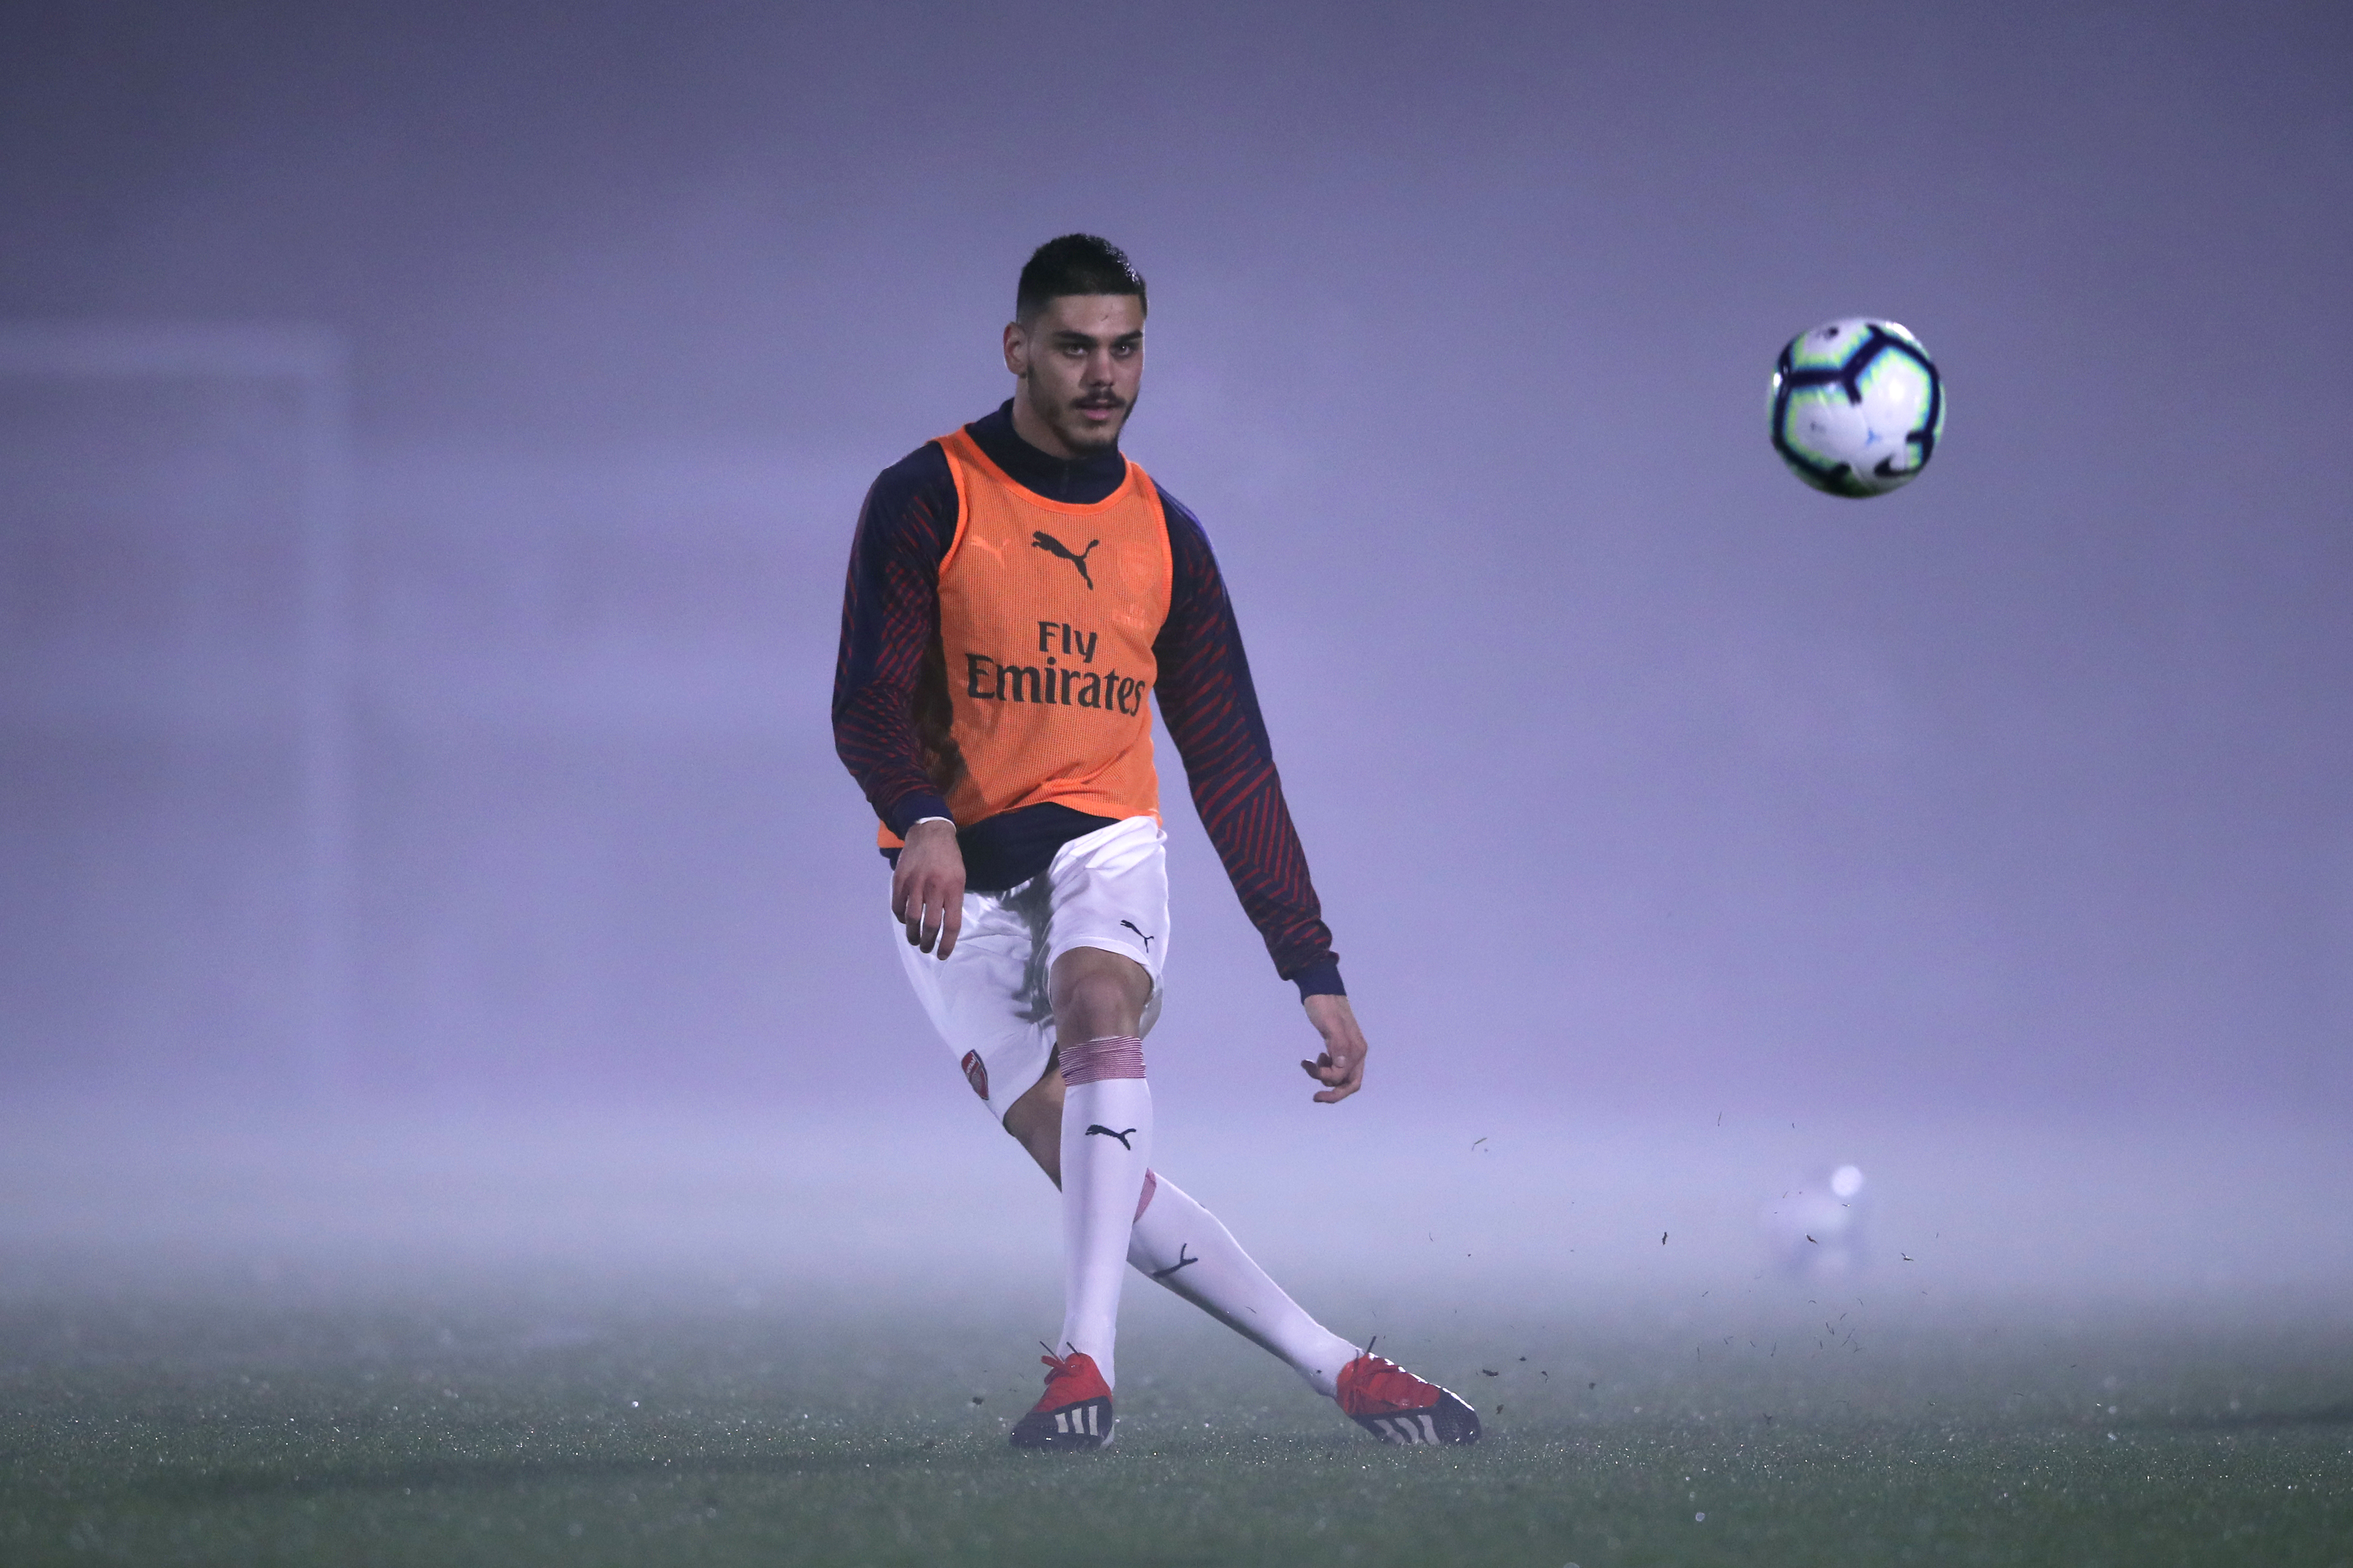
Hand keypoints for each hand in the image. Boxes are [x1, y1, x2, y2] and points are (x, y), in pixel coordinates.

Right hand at [891, 819, 964, 958]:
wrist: (930, 832)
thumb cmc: (949, 857)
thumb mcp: (959, 877)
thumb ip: (952, 900)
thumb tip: (945, 925)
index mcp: (953, 888)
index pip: (951, 924)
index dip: (947, 944)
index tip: (942, 955)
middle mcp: (934, 888)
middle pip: (930, 925)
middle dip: (928, 942)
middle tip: (927, 948)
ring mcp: (915, 884)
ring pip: (911, 919)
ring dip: (912, 934)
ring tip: (915, 940)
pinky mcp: (900, 880)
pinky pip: (898, 906)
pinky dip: (900, 917)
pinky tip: (904, 921)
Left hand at [1298, 992, 1366, 1103]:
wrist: (1321, 989)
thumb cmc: (1323, 1005)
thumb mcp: (1329, 1024)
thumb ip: (1338, 1045)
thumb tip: (1341, 1066)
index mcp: (1356, 1049)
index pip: (1344, 1078)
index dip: (1326, 1080)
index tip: (1308, 1070)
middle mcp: (1356, 1052)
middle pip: (1349, 1084)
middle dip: (1332, 1092)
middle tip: (1315, 1097)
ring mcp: (1349, 1050)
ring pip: (1341, 1076)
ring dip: (1325, 1076)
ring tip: (1310, 1064)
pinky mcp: (1341, 1046)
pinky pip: (1337, 1067)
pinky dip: (1325, 1067)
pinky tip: (1316, 1057)